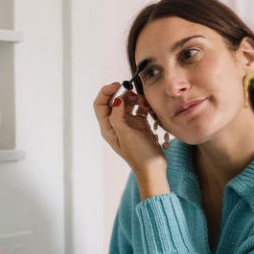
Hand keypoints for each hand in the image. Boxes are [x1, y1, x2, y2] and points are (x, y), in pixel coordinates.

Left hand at [94, 83, 168, 197]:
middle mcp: (116, 125)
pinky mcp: (139, 125)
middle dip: (123, 94)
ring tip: (143, 103)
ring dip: (135, 99)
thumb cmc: (138, 154)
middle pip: (114, 102)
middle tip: (133, 93)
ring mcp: (128, 125)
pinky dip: (143, 105)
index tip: (118, 85)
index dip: (106, 92)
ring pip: (127, 104)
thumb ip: (118, 114)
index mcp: (108, 127)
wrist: (153, 168)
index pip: (100, 104)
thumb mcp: (125, 133)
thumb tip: (118, 98)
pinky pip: (139, 109)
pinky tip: (148, 108)